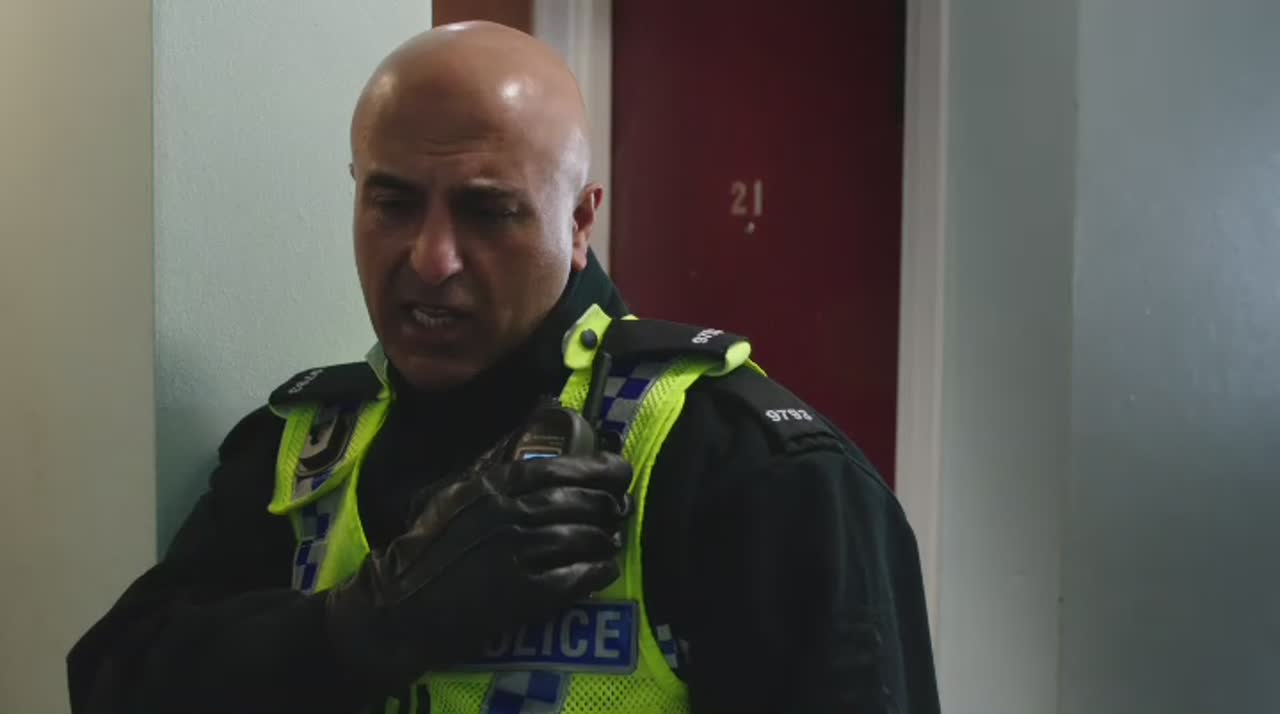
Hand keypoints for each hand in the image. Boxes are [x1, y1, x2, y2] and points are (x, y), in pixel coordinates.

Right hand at [324, 452, 631, 690]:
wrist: (399, 606)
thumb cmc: (424, 550)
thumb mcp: (452, 497)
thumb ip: (491, 475)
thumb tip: (532, 456)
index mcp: (490, 487)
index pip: (557, 469)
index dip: (595, 468)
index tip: (620, 469)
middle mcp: (506, 514)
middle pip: (576, 502)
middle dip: (607, 504)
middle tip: (621, 509)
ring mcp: (514, 553)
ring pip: (578, 537)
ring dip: (603, 539)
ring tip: (612, 541)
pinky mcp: (518, 593)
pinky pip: (571, 578)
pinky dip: (594, 573)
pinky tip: (604, 571)